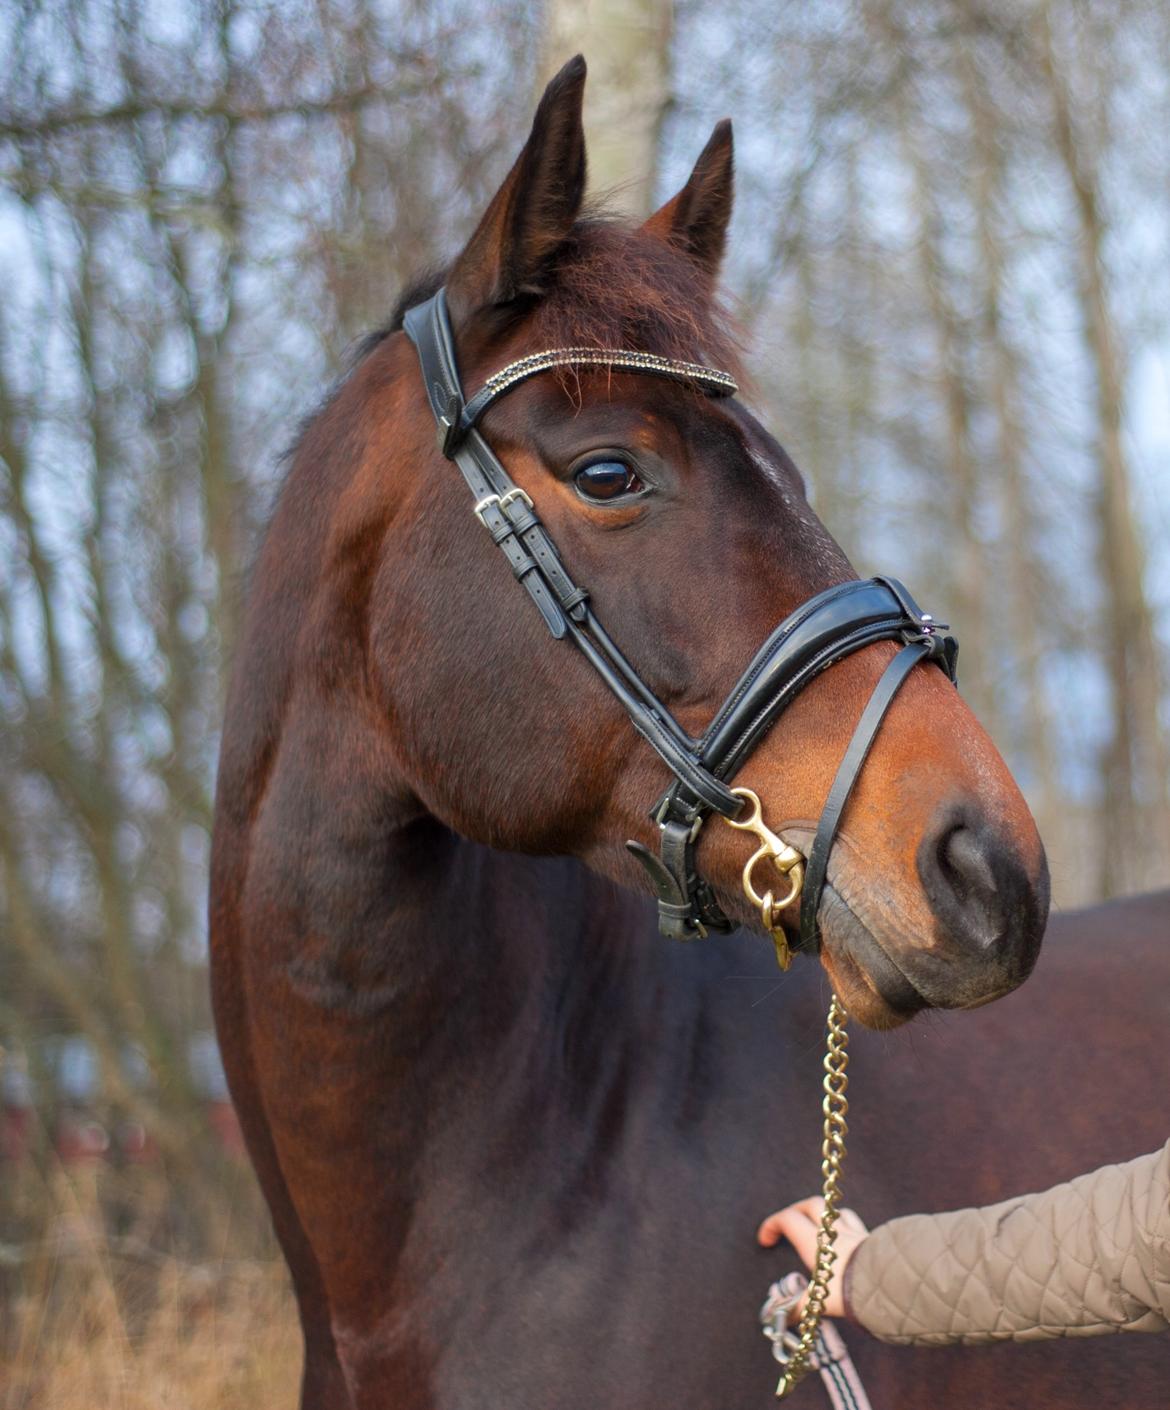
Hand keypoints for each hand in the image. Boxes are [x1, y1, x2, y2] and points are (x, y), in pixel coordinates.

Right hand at [757, 1197, 869, 1319]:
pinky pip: (857, 1225)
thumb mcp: (821, 1302)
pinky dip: (847, 1228)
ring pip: (837, 1213)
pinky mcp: (873, 1241)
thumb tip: (786, 1317)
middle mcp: (834, 1233)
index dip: (772, 1224)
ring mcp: (856, 1234)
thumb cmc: (851, 1292)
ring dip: (824, 1217)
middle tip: (788, 1224)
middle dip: (796, 1210)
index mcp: (815, 1243)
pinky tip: (848, 1241)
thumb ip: (801, 1308)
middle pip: (812, 1205)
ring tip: (820, 1230)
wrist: (891, 1286)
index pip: (788, 1220)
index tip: (765, 1239)